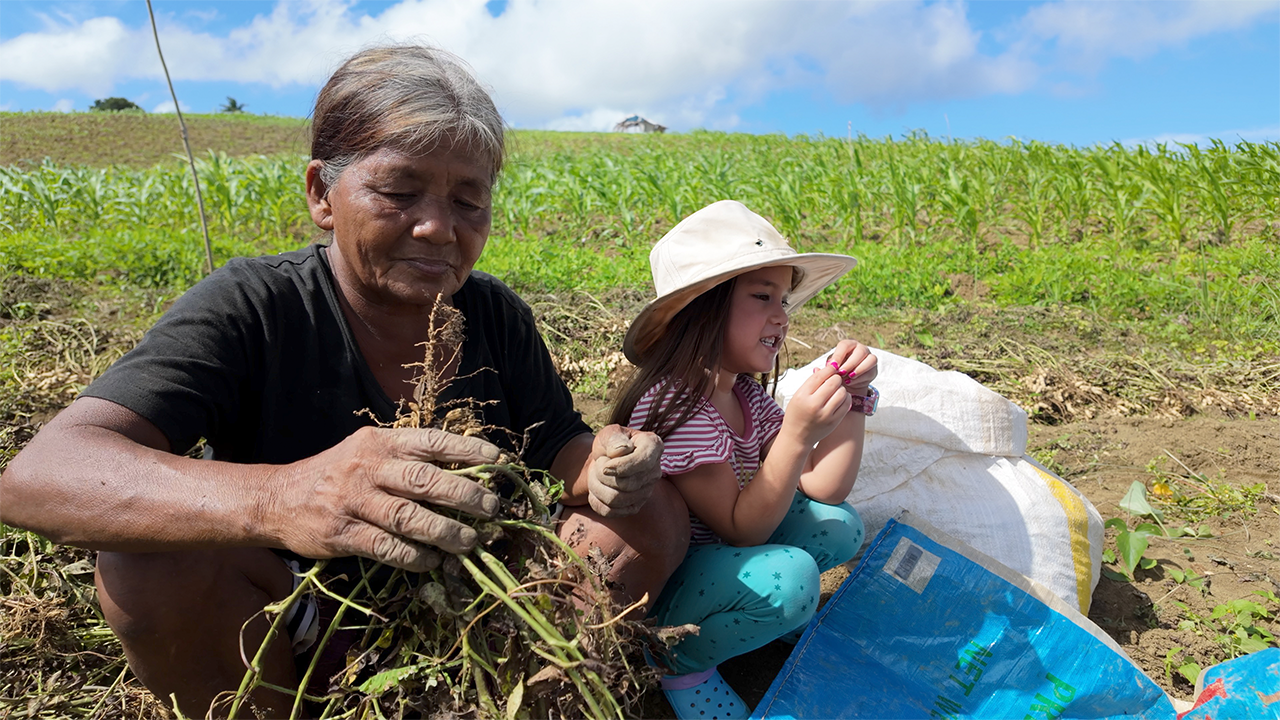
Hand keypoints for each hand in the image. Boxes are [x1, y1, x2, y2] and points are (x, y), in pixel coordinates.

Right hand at [271, 426, 501, 571]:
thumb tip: (463, 468)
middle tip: (492, 508)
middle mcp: (368, 468)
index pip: (431, 441)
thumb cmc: (335, 473)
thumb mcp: (366, 451)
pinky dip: (413, 556)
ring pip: (408, 517)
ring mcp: (354, 502)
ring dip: (445, 531)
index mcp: (380, 443)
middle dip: (465, 495)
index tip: (498, 462)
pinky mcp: (342, 535)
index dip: (467, 451)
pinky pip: (386, 547)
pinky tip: (432, 561)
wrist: (277, 498)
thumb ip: (406, 457)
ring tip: (470, 541)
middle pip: (425, 480)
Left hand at [585, 425, 662, 517]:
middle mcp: (655, 471)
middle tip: (597, 465)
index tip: (604, 465)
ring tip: (594, 476)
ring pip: (616, 500)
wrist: (606, 460)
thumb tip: (622, 450)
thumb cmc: (609, 444)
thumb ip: (614, 438)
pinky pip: (611, 512)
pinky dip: (596, 501)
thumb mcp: (609, 434)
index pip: (643, 462)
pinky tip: (595, 490)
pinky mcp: (635, 506)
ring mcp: (647, 491)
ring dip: (596, 487)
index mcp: (653, 446)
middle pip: (626, 484)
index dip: (621, 466)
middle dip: (602, 475)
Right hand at [784, 361, 854, 446]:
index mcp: (802, 396)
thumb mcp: (798, 396)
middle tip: (833, 381)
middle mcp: (813, 405)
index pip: (819, 376)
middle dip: (835, 379)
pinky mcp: (833, 421)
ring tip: (836, 391)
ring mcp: (825, 414)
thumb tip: (827, 368)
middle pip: (833, 382)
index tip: (832, 367)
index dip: (829, 369)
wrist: (797, 437)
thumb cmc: (796, 414)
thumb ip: (811, 383)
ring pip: (842, 392)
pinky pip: (846, 404)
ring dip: (841, 389)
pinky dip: (845, 398)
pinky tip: (839, 399)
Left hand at [825, 339, 877, 397]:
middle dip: (850, 363)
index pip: (845, 345)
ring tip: (848, 377)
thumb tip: (816, 370)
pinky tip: (851, 382)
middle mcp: (860, 348)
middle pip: (860, 351)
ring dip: (859, 369)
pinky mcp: (874, 368)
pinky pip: (871, 370)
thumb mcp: (830, 371)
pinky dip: (861, 377)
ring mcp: (869, 357)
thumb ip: (825, 370)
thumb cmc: (836, 374)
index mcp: (848, 345)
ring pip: (870, 359)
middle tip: (841, 373)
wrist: (847, 385)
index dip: (839, 355)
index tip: (833, 367)